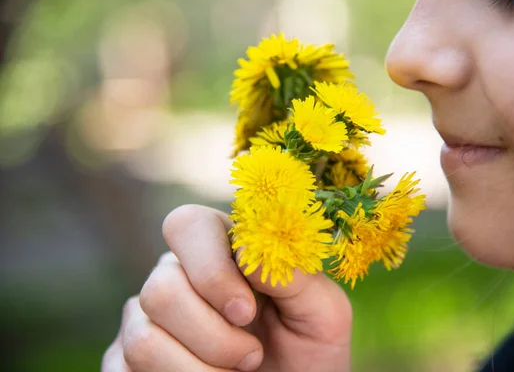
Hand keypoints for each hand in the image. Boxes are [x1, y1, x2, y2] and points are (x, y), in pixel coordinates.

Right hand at [102, 204, 352, 370]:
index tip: (246, 312)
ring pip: (142, 338)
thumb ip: (295, 275)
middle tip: (253, 358)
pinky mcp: (125, 360)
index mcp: (221, 249)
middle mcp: (176, 276)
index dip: (211, 270)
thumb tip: (245, 247)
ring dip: (198, 369)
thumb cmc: (309, 351)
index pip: (187, 225)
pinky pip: (123, 369)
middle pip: (161, 289)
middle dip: (214, 336)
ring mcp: (145, 319)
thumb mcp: (323, 313)